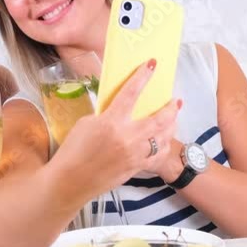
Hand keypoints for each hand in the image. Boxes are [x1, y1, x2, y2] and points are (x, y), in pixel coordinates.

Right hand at [52, 59, 180, 198]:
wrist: (71, 181)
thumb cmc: (73, 151)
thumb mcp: (86, 124)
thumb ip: (106, 115)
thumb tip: (119, 110)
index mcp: (111, 122)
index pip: (131, 93)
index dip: (142, 77)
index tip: (151, 65)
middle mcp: (127, 137)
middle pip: (159, 118)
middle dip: (170, 107)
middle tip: (175, 99)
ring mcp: (135, 154)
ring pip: (163, 137)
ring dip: (172, 124)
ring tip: (174, 116)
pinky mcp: (136, 168)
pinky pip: (158, 156)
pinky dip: (164, 146)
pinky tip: (164, 140)